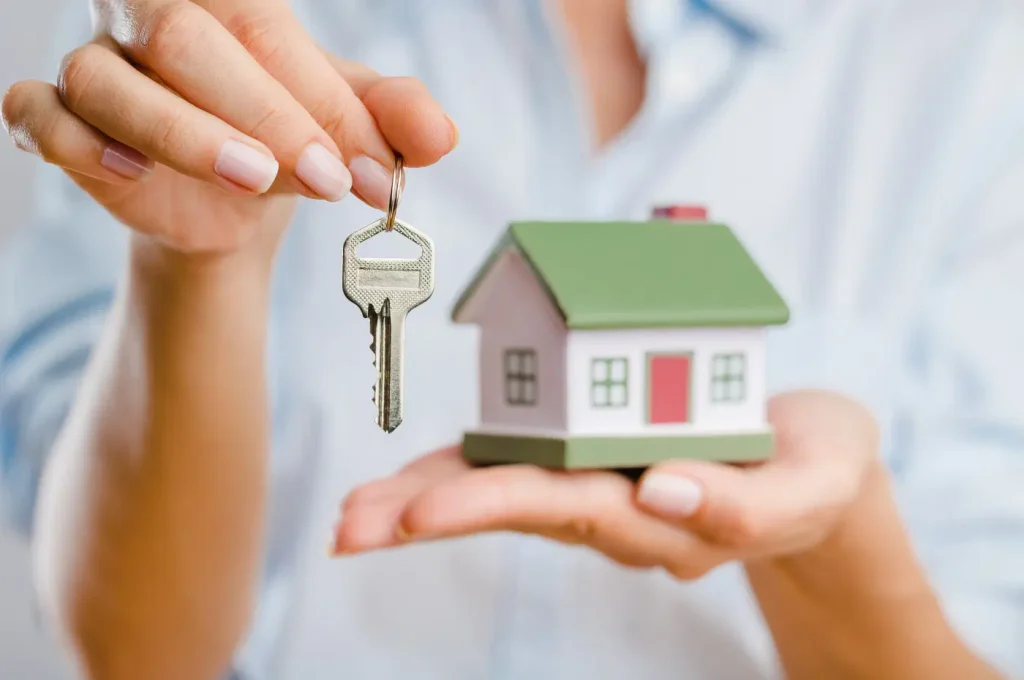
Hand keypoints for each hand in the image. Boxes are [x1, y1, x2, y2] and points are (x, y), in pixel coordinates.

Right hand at [1, 0, 455, 256]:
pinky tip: (129, 172)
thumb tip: (442, 135)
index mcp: (228, 3)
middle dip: (268, 117)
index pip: (269, 31)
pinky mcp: (56, 117)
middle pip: (190, 42)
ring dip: (188, 136)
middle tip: (329, 180)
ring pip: (114, 82)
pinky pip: (40, 115)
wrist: (232, 201)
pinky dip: (79, 143)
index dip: (324, 104)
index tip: (375, 173)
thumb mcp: (345, 128)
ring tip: (254, 177)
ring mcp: (97, 66)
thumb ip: (392, 121)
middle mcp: (152, 19)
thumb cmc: (284, 140)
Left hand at [332, 390, 881, 579]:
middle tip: (350, 527)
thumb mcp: (815, 486)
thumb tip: (665, 493)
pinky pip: (523, 464)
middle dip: (430, 515)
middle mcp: (619, 508)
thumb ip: (750, 506)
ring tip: (352, 515)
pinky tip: (413, 481)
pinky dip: (465, 470)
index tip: (423, 517)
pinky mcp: (595, 459)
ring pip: (505, 492)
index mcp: (665, 514)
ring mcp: (602, 487)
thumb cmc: (817, 470)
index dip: (494, 505)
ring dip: (427, 499)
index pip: (570, 509)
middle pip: (515, 508)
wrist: (815, 463)